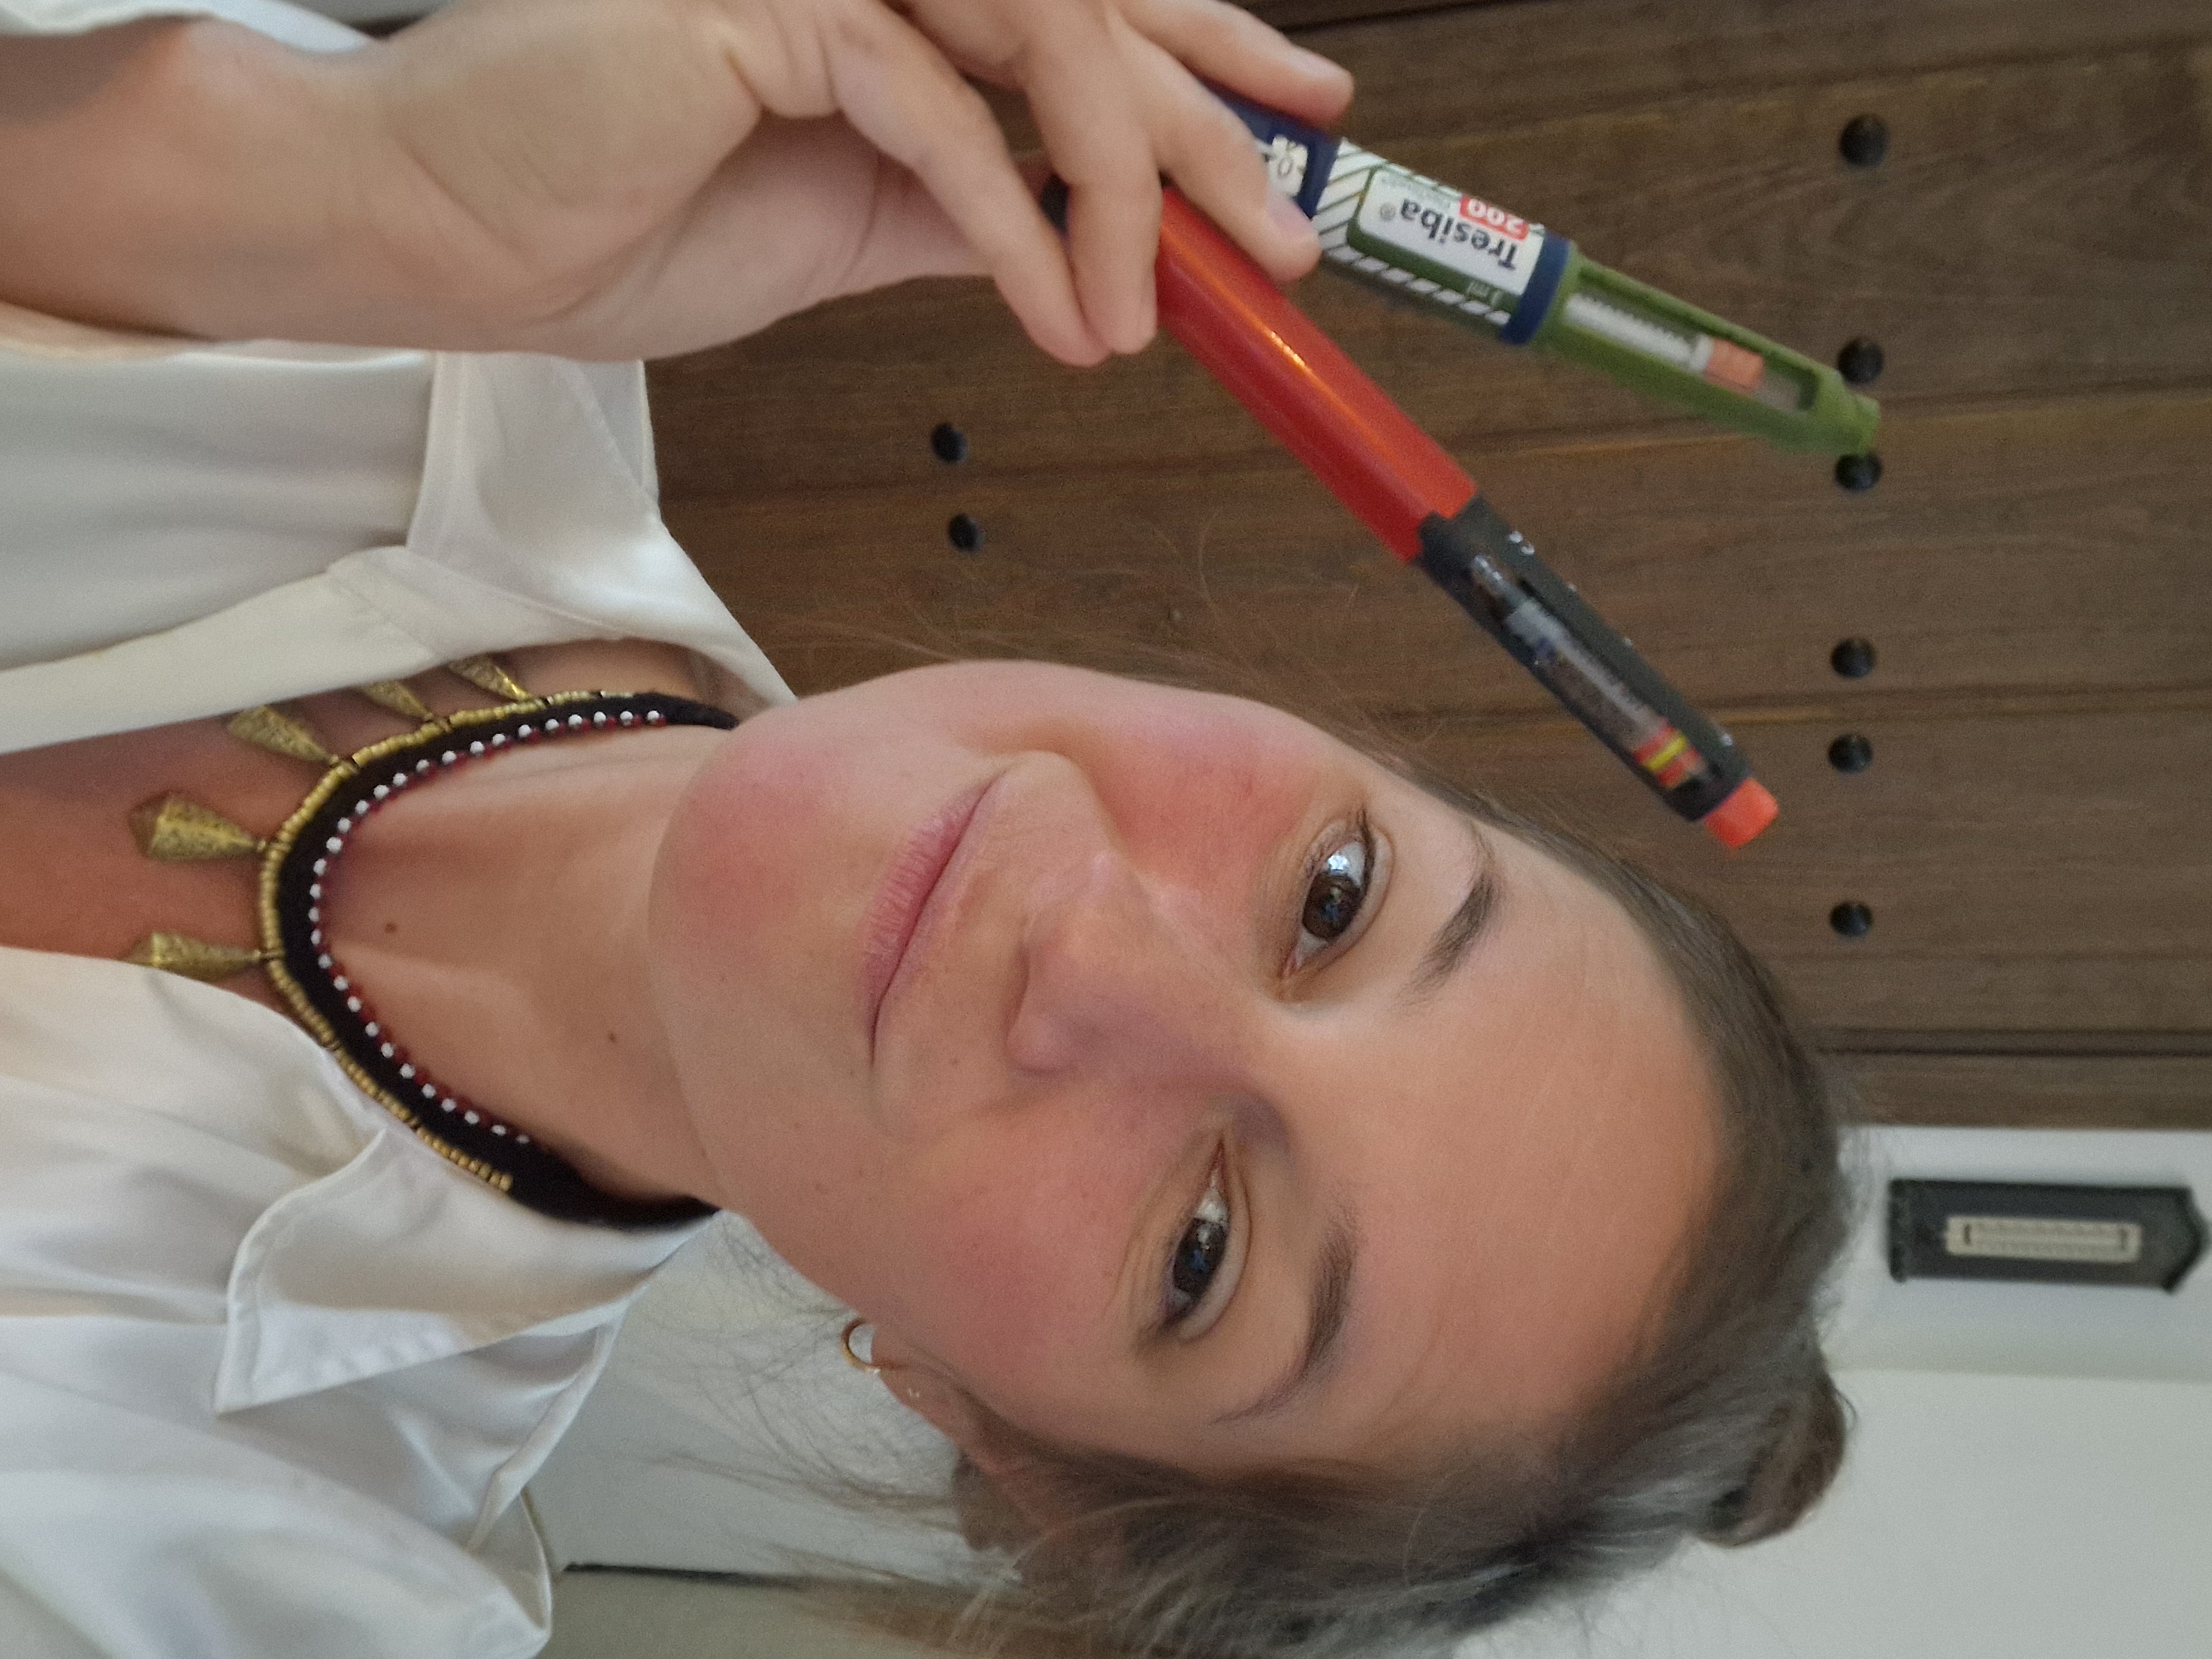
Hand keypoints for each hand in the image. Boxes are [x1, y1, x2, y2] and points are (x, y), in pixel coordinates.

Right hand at [347, 0, 1353, 361]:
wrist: (449, 241)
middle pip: (1095, 11)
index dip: (1210, 55)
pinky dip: (1018, 225)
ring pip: (1044, 36)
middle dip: (1211, 133)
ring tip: (1148, 316)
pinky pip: (940, 113)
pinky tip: (1065, 320)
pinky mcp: (768, 4)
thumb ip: (965, 202)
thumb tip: (1090, 231)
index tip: (1303, 125)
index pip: (1088, 7)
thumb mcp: (848, 225)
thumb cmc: (616, 223)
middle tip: (1288, 248)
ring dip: (1124, 188)